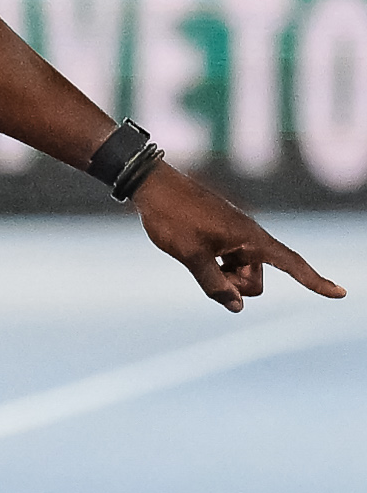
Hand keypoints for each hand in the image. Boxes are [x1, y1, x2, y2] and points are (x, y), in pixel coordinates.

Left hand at [132, 166, 346, 312]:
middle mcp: (248, 236)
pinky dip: (216, 266)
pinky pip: (227, 261)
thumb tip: (237, 307)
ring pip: (239, 273)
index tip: (341, 293)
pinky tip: (194, 252)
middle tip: (204, 267)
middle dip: (235, 285)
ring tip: (195, 254)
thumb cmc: (172, 217)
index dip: (315, 281)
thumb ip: (214, 285)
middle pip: (256, 280)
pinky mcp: (221, 234)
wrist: (152, 186)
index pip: (291, 264)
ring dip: (222, 276)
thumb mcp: (191, 256)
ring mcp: (234, 235)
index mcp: (250, 238)